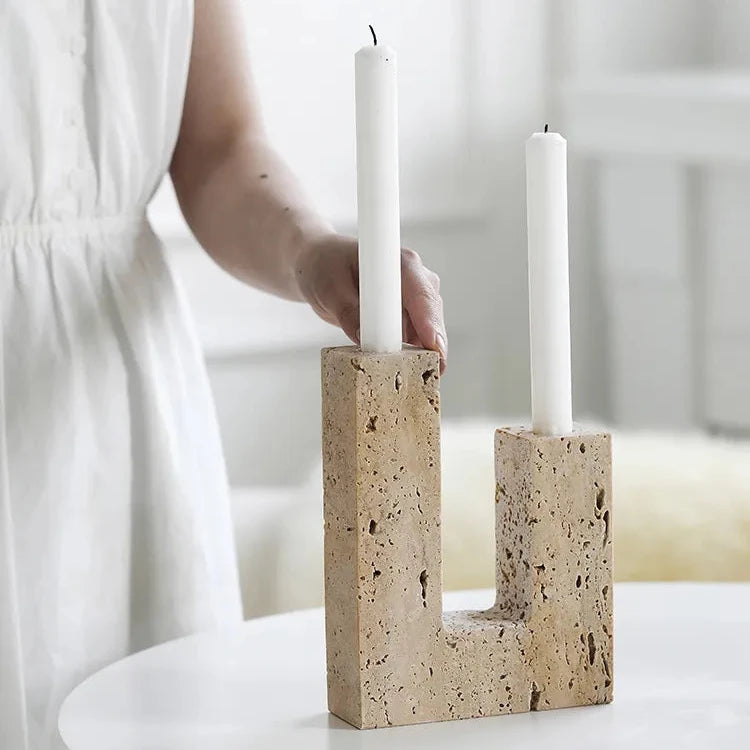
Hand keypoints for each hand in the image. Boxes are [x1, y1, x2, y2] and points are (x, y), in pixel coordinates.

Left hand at [296, 233, 446, 372]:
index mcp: (400, 262)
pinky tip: (398, 372)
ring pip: (428, 333)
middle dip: (429, 347)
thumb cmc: (326, 268)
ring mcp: (416, 299)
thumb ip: (348, 311)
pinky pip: (417, 340)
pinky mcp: (411, 317)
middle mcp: (416, 278)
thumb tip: (363, 336)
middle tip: (424, 378)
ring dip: (418, 356)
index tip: (433, 346)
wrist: (322, 266)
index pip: (422, 293)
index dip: (429, 321)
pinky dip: (409, 357)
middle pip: (431, 317)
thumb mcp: (329, 289)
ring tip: (405, 380)